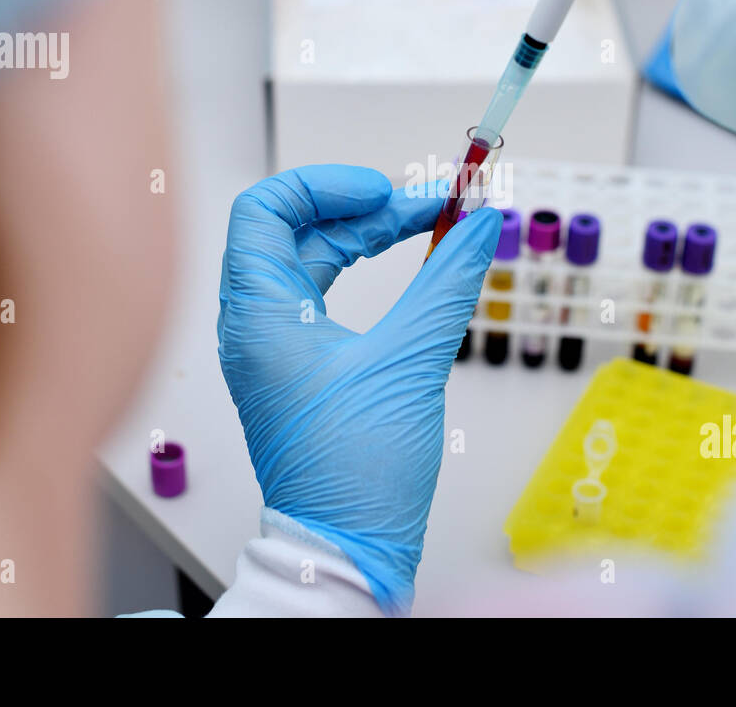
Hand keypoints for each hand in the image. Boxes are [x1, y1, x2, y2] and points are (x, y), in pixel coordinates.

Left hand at [217, 165, 500, 612]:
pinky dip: (365, 273)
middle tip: (432, 205)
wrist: (344, 549)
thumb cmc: (355, 472)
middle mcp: (256, 325)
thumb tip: (479, 225)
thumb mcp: (410, 362)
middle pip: (298, 230)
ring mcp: (275, 348)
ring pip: (313, 261)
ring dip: (368, 237)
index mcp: (259, 315)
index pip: (266, 210)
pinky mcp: (300, 369)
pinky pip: (324, 297)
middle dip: (366, 208)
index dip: (325, 185)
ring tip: (431, 226)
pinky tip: (409, 268)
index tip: (385, 190)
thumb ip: (446, 282)